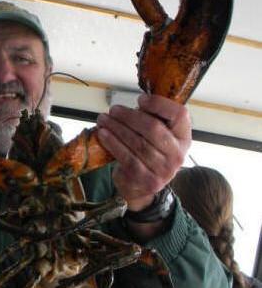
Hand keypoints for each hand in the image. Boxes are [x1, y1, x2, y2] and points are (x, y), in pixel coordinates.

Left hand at [97, 94, 190, 210]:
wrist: (141, 188)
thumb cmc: (147, 154)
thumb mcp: (157, 137)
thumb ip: (152, 119)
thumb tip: (136, 102)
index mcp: (183, 138)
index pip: (179, 115)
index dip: (159, 104)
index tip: (140, 99)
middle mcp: (177, 155)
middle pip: (153, 128)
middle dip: (129, 116)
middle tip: (113, 110)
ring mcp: (163, 170)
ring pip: (137, 143)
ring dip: (117, 128)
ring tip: (104, 119)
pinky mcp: (145, 179)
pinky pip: (127, 156)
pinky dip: (112, 143)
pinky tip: (103, 134)